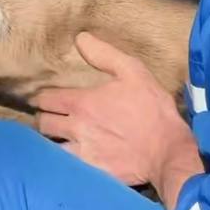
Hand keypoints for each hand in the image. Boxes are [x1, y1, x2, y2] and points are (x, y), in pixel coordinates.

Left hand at [34, 32, 202, 208]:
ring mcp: (81, 152)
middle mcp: (75, 127)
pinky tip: (68, 160)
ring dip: (51, 141)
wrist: (167, 150)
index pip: (46, 99)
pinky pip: (64, 167)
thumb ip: (104, 54)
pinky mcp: (89, 171)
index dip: (42, 98)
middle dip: (44, 118)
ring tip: (57, 138)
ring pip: (50, 147)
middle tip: (51, 117)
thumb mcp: (133, 72)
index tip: (45, 99)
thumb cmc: (152, 109)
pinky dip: (62, 162)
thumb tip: (80, 38)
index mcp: (82, 102)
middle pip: (43, 123)